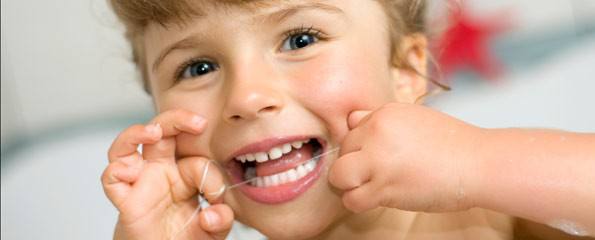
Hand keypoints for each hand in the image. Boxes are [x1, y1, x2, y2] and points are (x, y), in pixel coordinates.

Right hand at [101, 110, 232, 239]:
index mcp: (184, 173)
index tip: (217, 197)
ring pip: (127, 145)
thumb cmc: (184, 238)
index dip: (211, 176)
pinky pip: (111, 178)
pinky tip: (130, 171)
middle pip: (161, 131)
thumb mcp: (213, 229)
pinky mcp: (124, 199)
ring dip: (137, 132)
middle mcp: (160, 171)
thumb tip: (213, 214)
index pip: (198, 160)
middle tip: (198, 122)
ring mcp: (140, 182)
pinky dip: (116, 170)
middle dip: (177, 119)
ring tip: (153, 131)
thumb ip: (221, 220)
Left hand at [329, 103, 482, 212]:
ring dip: (349, 184)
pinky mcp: (384, 187)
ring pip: (338, 175)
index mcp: (385, 113)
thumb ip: (382, 120)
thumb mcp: (415, 118)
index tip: (376, 156)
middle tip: (374, 173)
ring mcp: (378, 160)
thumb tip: (352, 121)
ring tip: (367, 187)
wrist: (478, 164)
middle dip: (354, 162)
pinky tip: (375, 198)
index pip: (352, 128)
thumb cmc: (453, 144)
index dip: (361, 145)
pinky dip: (358, 202)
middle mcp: (377, 133)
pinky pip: (351, 199)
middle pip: (343, 150)